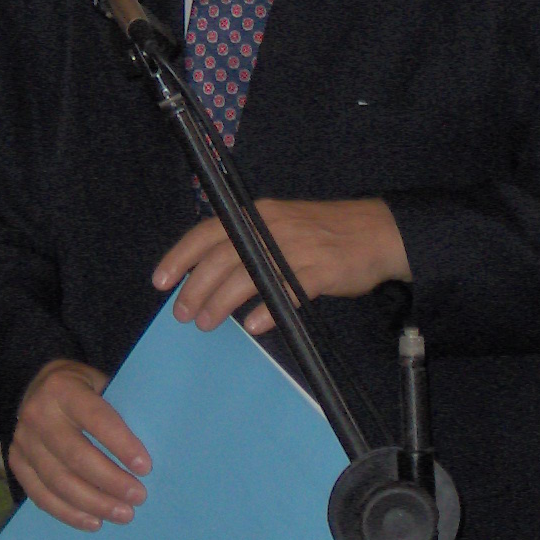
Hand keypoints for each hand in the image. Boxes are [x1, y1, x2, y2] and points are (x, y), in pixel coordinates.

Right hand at [8, 358, 150, 531]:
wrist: (39, 387)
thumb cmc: (83, 388)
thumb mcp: (101, 383)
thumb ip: (120, 408)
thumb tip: (150, 451)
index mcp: (62, 388)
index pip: (97, 419)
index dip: (122, 445)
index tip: (145, 468)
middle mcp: (37, 414)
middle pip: (76, 456)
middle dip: (111, 481)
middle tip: (139, 497)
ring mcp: (23, 440)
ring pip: (58, 481)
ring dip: (94, 503)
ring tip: (123, 514)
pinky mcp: (16, 461)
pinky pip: (41, 495)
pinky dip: (68, 513)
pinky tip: (94, 521)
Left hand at [152, 198, 410, 333]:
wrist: (378, 231)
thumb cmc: (326, 232)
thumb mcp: (282, 225)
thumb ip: (250, 243)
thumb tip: (212, 274)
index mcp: (259, 214)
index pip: (208, 231)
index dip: (180, 256)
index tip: (160, 281)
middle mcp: (271, 227)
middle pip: (221, 258)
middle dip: (195, 289)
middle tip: (183, 315)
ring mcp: (296, 249)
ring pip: (247, 276)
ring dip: (221, 302)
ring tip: (208, 323)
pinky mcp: (321, 270)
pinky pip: (288, 292)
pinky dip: (268, 309)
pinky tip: (255, 325)